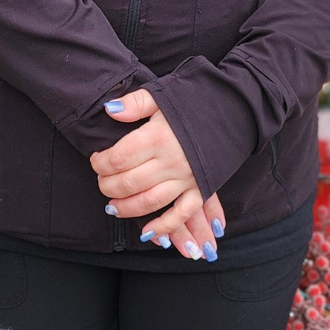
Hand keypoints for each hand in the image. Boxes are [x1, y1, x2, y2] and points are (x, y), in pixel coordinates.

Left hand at [92, 89, 226, 259]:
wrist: (233, 108)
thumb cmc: (194, 101)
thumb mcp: (162, 95)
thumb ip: (134, 103)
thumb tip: (110, 111)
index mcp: (158, 136)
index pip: (118, 158)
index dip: (101, 163)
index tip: (97, 161)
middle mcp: (171, 160)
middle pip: (129, 182)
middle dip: (108, 186)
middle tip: (101, 183)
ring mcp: (187, 177)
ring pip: (150, 201)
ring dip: (127, 208)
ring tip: (113, 207)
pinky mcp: (201, 188)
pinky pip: (181, 214)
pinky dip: (164, 227)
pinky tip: (147, 233)